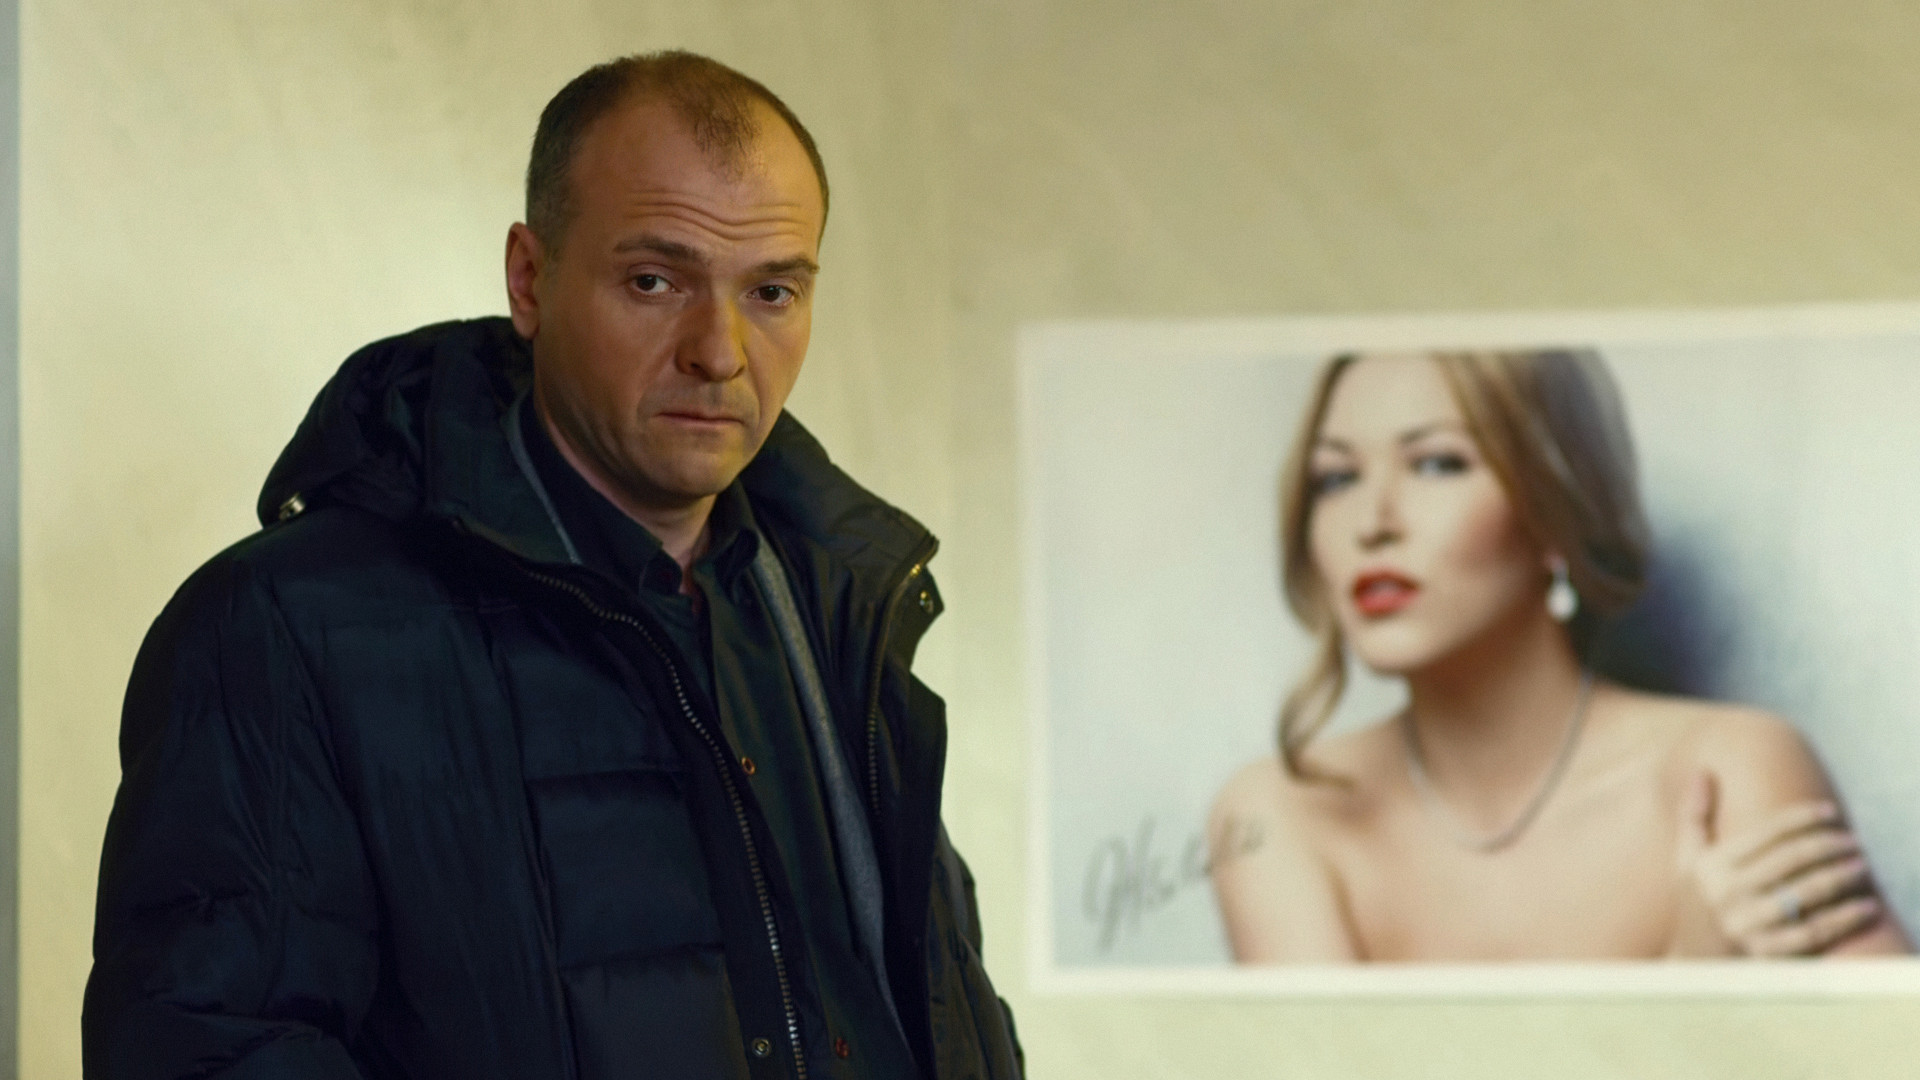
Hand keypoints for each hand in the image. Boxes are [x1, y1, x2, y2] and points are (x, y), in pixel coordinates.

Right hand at [1675, 773, 1881, 956]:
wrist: (1693, 963)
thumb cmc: (1697, 903)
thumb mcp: (1687, 860)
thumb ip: (1693, 817)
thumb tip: (1702, 773)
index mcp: (1711, 866)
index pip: (1765, 832)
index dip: (1802, 817)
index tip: (1830, 811)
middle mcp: (1726, 893)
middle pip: (1789, 859)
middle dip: (1828, 845)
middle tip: (1853, 840)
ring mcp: (1746, 925)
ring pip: (1804, 894)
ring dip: (1840, 878)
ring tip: (1861, 867)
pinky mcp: (1765, 954)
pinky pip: (1812, 933)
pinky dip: (1843, 919)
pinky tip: (1864, 908)